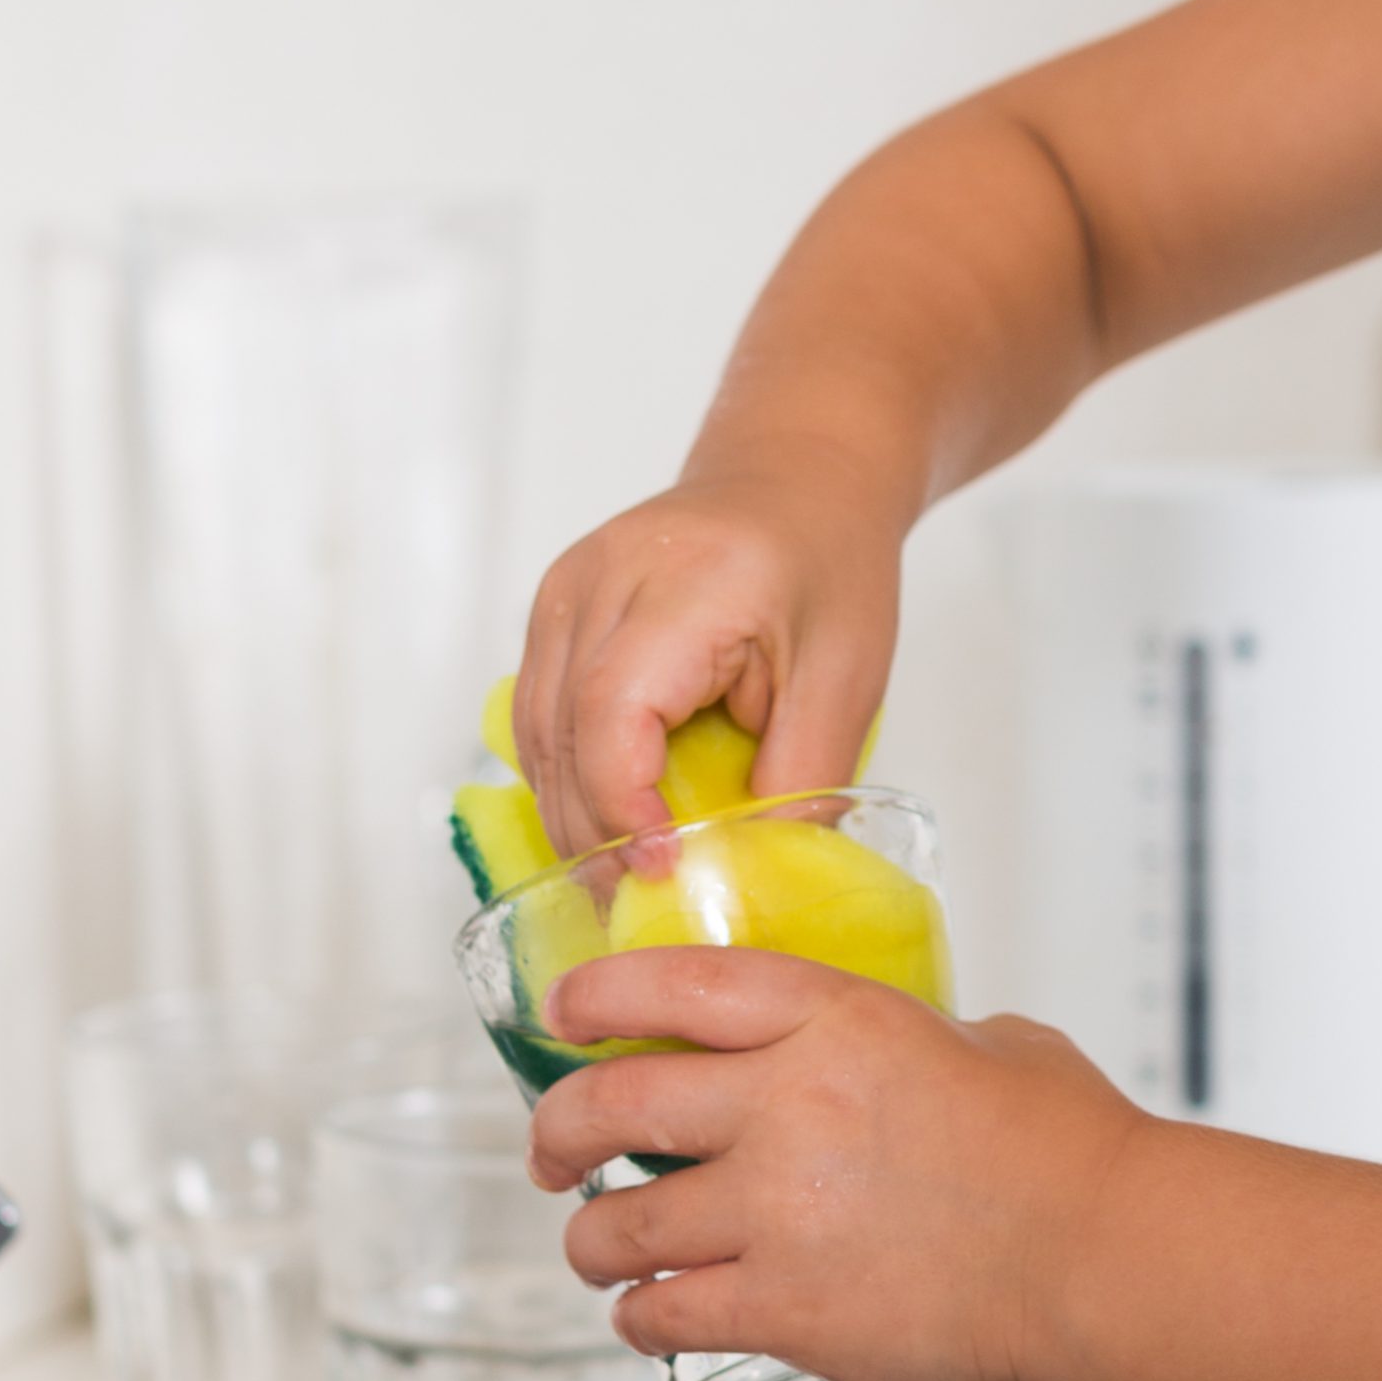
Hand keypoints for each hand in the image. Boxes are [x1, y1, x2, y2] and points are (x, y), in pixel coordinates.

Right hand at [511, 466, 902, 854]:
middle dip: (596, 833)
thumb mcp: (845, 678)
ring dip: (574, 814)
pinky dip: (567, 776)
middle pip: (562, 734)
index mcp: (685, 584)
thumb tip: (752, 875)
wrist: (795, 477)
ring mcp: (565, 590)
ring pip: (537, 734)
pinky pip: (539, 713)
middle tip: (642, 903)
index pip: (612, 712)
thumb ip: (802, 779)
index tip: (662, 869)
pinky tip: (609, 821)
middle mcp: (602, 579)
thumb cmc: (827, 563)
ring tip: (624, 879)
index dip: (624, 807)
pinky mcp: (554, 608)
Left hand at [526, 949, 1148, 1380]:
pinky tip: (648, 1316)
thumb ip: (899, 1038)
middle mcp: (787, 1105)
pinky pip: (664, 1313)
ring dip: (591, 1240)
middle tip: (548, 1151)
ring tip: (596, 1248)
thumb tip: (873, 1057)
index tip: (563, 1013)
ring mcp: (779, 1212)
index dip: (596, 997)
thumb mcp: (981, 1040)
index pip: (671, 987)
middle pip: (611, 1106)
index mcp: (835, 1019)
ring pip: (618, 1226)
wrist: (1102, 1252)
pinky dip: (639, 1317)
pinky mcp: (787, 1309)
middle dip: (555, 1132)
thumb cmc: (1068, 1147)